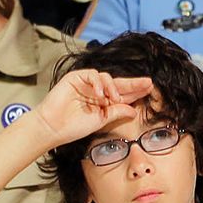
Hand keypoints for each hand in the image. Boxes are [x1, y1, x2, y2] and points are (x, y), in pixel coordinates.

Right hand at [25, 68, 152, 144]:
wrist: (53, 128)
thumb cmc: (74, 127)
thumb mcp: (101, 120)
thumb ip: (116, 112)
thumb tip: (134, 110)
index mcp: (103, 102)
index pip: (122, 94)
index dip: (135, 92)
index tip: (150, 90)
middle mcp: (97, 91)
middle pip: (118, 84)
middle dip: (133, 84)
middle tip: (148, 83)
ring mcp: (87, 83)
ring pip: (107, 77)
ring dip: (113, 87)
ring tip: (113, 99)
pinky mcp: (76, 77)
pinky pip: (92, 74)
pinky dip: (98, 83)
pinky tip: (100, 94)